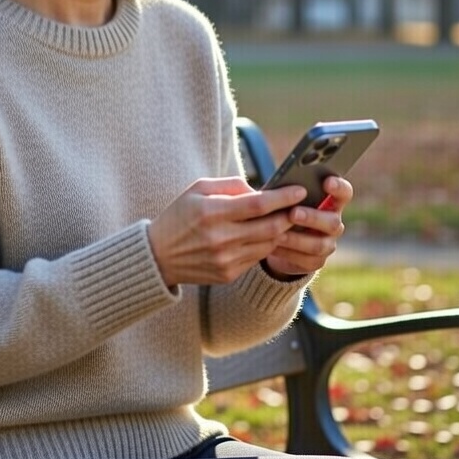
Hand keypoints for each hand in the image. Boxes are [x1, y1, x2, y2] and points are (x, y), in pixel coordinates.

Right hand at [148, 177, 307, 286]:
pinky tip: (264, 235)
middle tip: (299, 206)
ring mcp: (225, 259)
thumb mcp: (198, 189)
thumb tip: (261, 190)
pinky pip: (257, 257)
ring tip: (284, 219)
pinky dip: (265, 245)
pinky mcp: (228, 274)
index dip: (283, 197)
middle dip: (289, 215)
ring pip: (268, 244)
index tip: (300, 190)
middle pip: (270, 226)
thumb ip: (231, 185)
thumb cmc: (180, 215)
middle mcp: (220, 238)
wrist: (159, 256)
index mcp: (211, 212)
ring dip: (280, 231)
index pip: (258, 204)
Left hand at [264, 175, 351, 278]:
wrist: (278, 238)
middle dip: (313, 217)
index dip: (339, 187)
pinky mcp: (317, 261)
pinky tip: (274, 247)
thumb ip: (286, 191)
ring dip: (298, 239)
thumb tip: (274, 186)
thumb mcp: (284, 197)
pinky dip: (290, 253)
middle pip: (333, 222)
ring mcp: (328, 243)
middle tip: (293, 213)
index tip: (327, 182)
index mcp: (331, 201)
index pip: (344, 193)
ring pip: (320, 244)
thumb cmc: (283, 208)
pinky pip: (308, 260)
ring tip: (278, 234)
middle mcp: (333, 222)